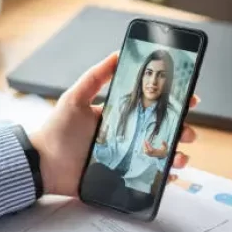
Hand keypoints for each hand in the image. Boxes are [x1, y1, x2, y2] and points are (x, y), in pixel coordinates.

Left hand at [30, 52, 199, 196]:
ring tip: (180, 155)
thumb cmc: (57, 129)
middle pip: (161, 131)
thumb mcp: (75, 97)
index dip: (172, 103)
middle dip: (181, 130)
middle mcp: (125, 135)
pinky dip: (162, 178)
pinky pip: (147, 177)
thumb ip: (96, 76)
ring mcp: (124, 156)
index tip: (190, 98)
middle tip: (188, 132)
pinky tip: (170, 175)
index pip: (151, 107)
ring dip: (176, 154)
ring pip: (158, 154)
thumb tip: (117, 53)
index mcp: (118, 115)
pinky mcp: (120, 176)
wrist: (42, 164)